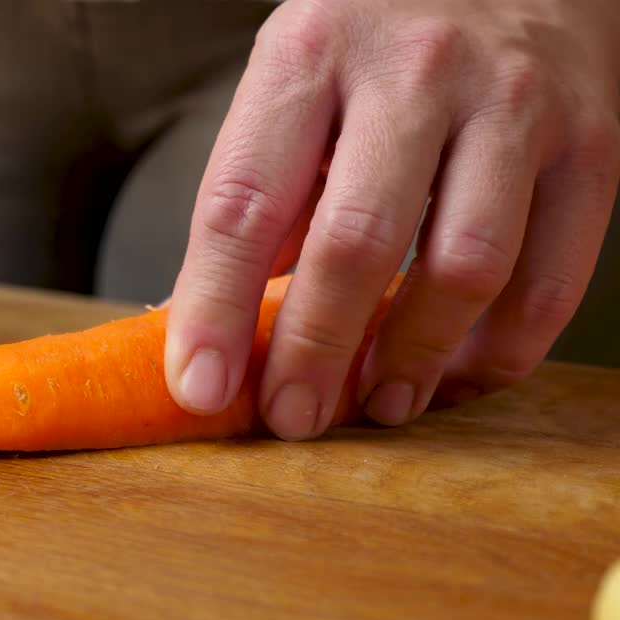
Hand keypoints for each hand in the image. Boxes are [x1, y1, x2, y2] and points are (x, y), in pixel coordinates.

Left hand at [165, 0, 619, 439]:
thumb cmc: (372, 42)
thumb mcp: (291, 87)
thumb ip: (260, 199)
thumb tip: (210, 331)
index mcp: (310, 55)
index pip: (245, 201)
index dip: (216, 308)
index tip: (198, 387)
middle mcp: (414, 72)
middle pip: (356, 241)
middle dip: (315, 351)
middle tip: (292, 418)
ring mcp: (513, 105)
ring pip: (464, 266)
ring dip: (413, 359)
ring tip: (376, 405)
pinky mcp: (592, 144)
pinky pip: (553, 276)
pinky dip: (502, 349)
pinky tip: (457, 375)